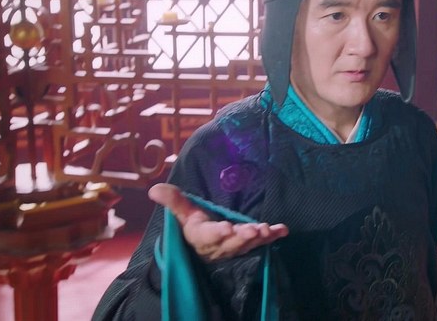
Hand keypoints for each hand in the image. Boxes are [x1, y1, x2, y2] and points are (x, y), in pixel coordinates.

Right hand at [148, 183, 288, 261]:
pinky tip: (283, 230)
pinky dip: (272, 237)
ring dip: (258, 238)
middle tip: (253, 230)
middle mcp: (219, 244)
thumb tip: (153, 189)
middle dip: (242, 237)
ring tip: (267, 230)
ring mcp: (235, 247)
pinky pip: (261, 242)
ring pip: (247, 244)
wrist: (201, 247)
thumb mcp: (181, 213)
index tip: (225, 229)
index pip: (208, 235)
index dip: (217, 233)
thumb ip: (172, 200)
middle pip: (231, 243)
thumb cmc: (192, 225)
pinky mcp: (247, 244)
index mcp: (202, 235)